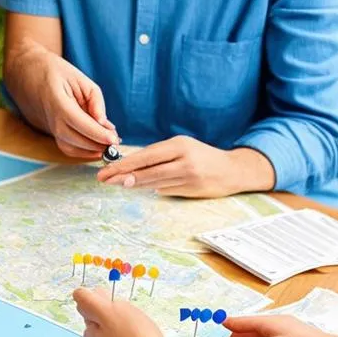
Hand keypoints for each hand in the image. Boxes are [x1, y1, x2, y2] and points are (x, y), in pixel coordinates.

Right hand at [19, 48, 117, 158]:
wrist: (29, 74)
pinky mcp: (53, 133)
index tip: (114, 138)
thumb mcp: (80, 78)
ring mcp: (50, 128)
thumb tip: (104, 123)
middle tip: (117, 140)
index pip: (80, 124)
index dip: (98, 134)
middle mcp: (52, 120)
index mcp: (57, 102)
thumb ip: (95, 100)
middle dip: (99, 144)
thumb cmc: (56, 72)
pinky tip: (97, 146)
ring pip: (72, 149)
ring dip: (92, 150)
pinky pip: (68, 148)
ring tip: (109, 143)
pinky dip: (84, 151)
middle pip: (77, 140)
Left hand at [98, 137, 273, 197]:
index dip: (124, 164)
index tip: (106, 169)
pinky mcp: (192, 190)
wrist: (233, 170)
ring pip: (154, 182)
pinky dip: (153, 189)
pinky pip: (166, 190)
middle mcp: (184, 159)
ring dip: (134, 184)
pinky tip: (141, 187)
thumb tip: (132, 167)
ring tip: (116, 184)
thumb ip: (160, 156)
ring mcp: (189, 176)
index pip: (145, 155)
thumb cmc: (202, 156)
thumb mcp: (182, 147)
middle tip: (104, 180)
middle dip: (122, 176)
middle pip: (147, 170)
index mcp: (179, 145)